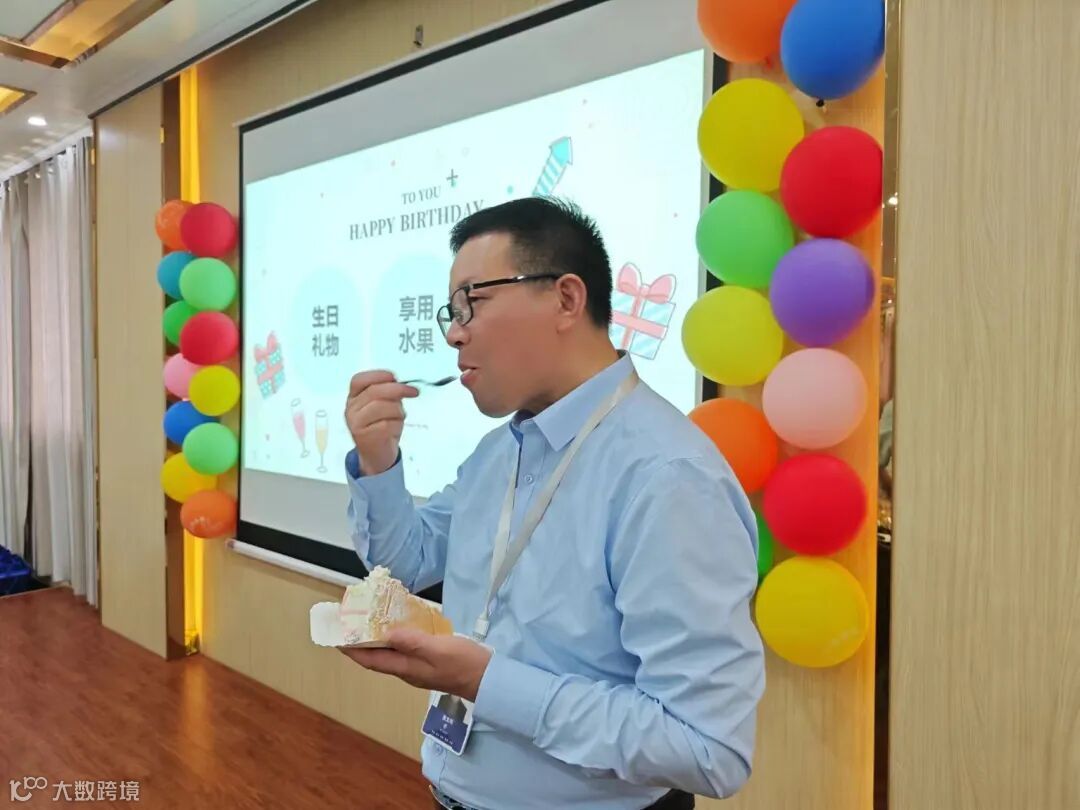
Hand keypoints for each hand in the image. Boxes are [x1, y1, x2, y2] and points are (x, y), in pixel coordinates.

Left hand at [340, 628, 492, 701]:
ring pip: (390, 653)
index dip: (352, 650)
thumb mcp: (439, 649)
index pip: (371, 660)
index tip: (336, 637)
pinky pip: (405, 648)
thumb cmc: (463, 664)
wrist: (488, 679)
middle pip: (378, 657)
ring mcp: (419, 666)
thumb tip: (387, 633)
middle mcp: (408, 669)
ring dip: (378, 639)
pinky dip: (396, 637)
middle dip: (361, 642)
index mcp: (406, 668)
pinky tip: (401, 625)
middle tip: (351, 623)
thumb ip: (413, 642)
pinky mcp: (429, 661)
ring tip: (370, 620)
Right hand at [344, 371, 418, 475]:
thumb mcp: (382, 406)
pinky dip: (397, 426)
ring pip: (384, 407)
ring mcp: (356, 424)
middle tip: (413, 392)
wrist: (376, 456)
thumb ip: (387, 393)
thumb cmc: (381, 428)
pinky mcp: (365, 437)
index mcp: (353, 398)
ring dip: (399, 412)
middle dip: (398, 389)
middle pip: (375, 391)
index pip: (359, 380)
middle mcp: (351, 409)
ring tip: (398, 419)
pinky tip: (394, 431)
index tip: (394, 377)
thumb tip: (401, 384)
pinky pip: (388, 424)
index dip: (377, 375)